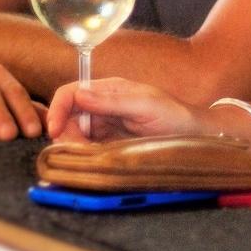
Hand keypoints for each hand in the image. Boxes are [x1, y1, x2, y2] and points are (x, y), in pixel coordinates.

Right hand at [46, 76, 214, 144]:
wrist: (196, 136)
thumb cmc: (176, 116)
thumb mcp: (145, 106)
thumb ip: (112, 101)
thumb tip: (80, 95)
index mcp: (110, 90)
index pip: (71, 93)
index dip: (57, 109)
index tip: (54, 130)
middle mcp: (103, 105)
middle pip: (67, 117)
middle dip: (65, 134)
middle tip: (79, 151)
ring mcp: (106, 125)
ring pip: (74, 134)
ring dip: (74, 147)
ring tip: (90, 156)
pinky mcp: (109, 143)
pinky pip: (86, 148)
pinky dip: (84, 155)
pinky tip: (94, 160)